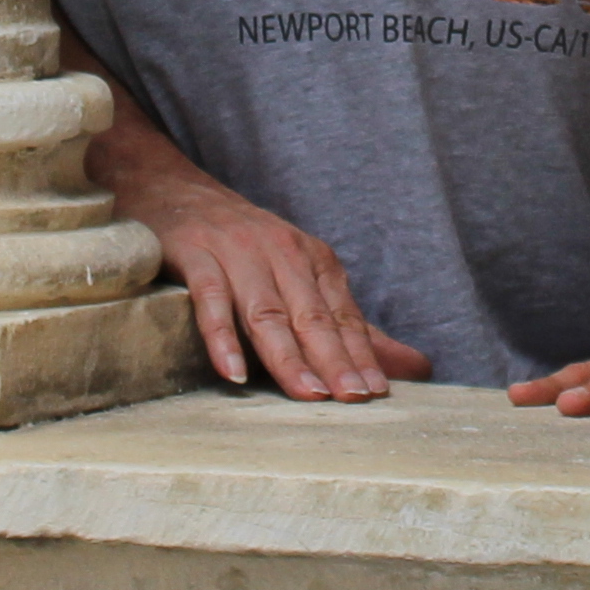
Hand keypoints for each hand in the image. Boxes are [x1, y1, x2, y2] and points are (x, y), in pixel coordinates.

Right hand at [114, 173, 428, 399]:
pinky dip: (222, 337)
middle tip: (354, 398)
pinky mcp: (196, 256)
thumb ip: (350, 327)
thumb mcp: (299, 278)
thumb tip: (416, 366)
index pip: (343, 314)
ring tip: (309, 395)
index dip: (361, 353)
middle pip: (312, 315)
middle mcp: (282, 253)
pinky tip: (233, 373)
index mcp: (312, 259)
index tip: (378, 392)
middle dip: (335, 358)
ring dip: (289, 355)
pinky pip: (211, 300)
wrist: (173, 191)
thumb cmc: (244, 248)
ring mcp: (238, 253)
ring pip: (268, 312)